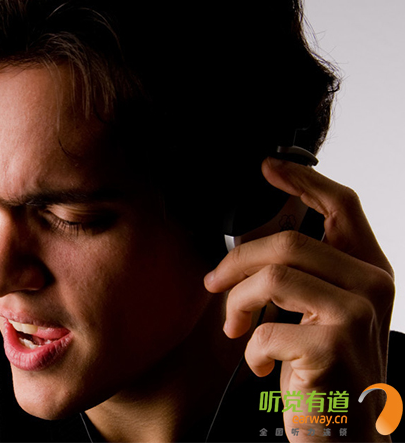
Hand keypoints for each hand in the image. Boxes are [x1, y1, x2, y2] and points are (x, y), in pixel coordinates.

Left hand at [205, 157, 394, 441]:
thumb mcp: (315, 312)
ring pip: (272, 277)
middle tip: (213, 283)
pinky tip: (258, 364)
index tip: (268, 167)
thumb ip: (298, 273)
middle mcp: (370, 285)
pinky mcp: (332, 346)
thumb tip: (249, 240)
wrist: (342, 434)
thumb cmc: (323, 370)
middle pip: (287, 240)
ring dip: (237, 304)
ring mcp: (355, 314)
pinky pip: (265, 328)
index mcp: (367, 270)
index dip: (302, 181)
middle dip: (236, 259)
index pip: (341, 205)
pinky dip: (249, 349)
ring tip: (233, 328)